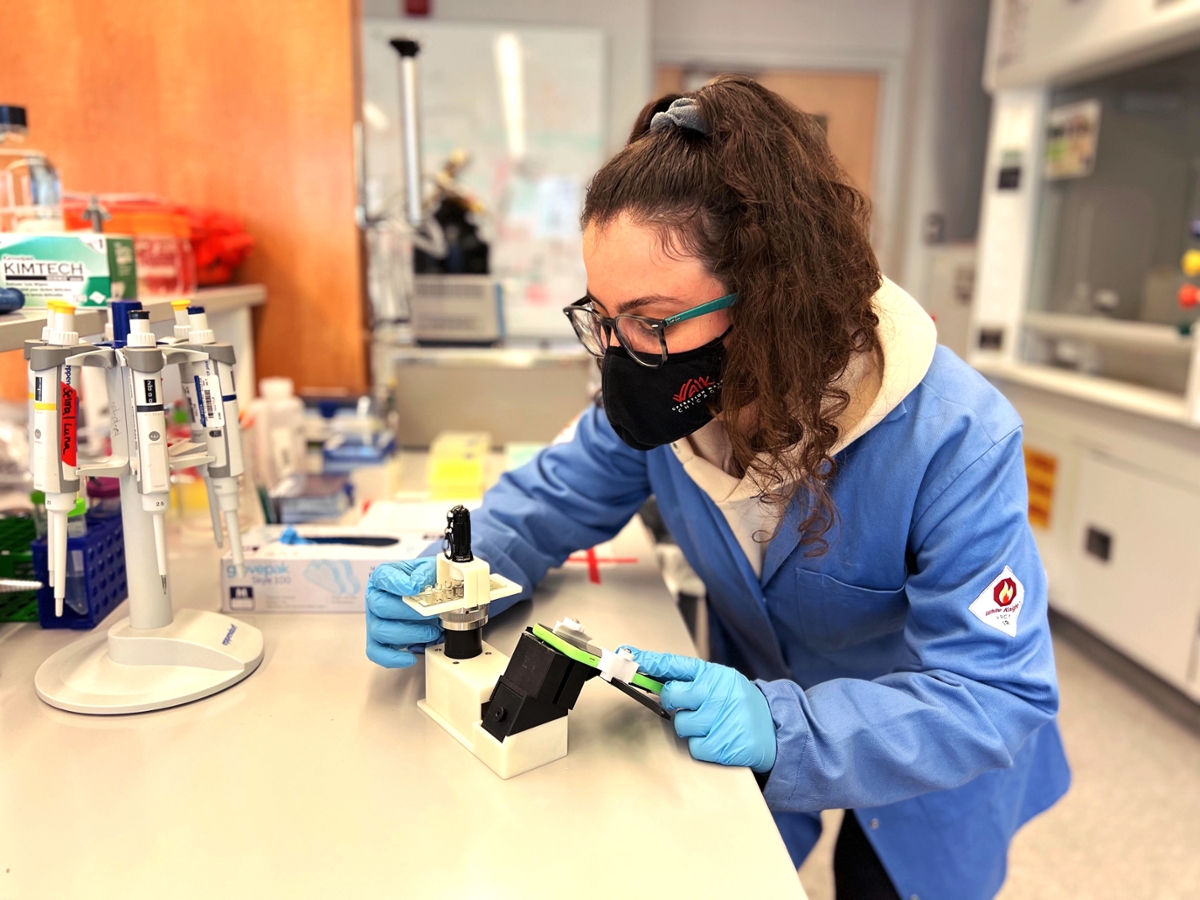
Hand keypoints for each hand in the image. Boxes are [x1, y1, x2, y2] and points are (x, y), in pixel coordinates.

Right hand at [366, 558, 441, 667]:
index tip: (414, 588)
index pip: (382, 577)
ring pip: (380, 630)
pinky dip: (392, 658)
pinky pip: (376, 652)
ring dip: (409, 633)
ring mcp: (375, 620)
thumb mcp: (431, 570)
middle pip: (380, 606)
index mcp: (384, 577)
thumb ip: (427, 571)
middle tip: (431, 614)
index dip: (396, 583)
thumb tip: (420, 580)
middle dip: (409, 612)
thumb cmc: (426, 582)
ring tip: (431, 632)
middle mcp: (375, 598)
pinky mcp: (379, 641)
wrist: (430, 597)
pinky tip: (410, 657)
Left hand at [627, 648, 776, 772]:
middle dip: (675, 703)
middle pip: (671, 696)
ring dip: (691, 727)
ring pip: (680, 725)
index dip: (648, 661)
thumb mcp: (721, 681)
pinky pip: (693, 747)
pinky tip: (717, 738)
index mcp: (714, 674)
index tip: (626, 656)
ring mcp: (719, 720)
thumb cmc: (739, 703)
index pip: (673, 664)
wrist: (775, 729)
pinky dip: (702, 746)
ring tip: (712, 723)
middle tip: (691, 705)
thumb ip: (690, 678)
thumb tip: (651, 675)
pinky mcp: (721, 746)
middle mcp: (716, 694)